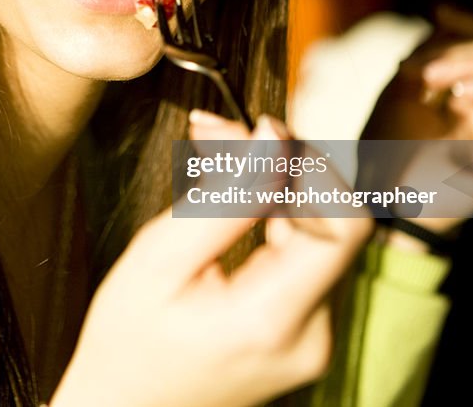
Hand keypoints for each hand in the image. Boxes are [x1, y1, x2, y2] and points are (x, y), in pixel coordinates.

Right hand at [51, 114, 372, 406]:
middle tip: (211, 130)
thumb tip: (274, 137)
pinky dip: (272, 213)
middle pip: (332, 220)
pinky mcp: (306, 329)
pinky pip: (304, 252)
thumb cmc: (126, 341)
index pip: (346, 224)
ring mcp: (314, 336)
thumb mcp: (157, 259)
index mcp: (273, 320)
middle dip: (280, 163)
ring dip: (273, 183)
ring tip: (212, 151)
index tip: (257, 136)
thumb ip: (224, 198)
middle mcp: (312, 334)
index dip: (312, 167)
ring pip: (318, 229)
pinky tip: (231, 194)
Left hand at [360, 6, 472, 231]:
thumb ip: (427, 49)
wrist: (385, 196)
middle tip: (424, 71)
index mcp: (458, 88)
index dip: (465, 24)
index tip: (440, 11)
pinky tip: (462, 96)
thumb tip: (446, 11)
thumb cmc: (386, 146)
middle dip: (460, 50)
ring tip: (437, 82)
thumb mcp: (401, 86)